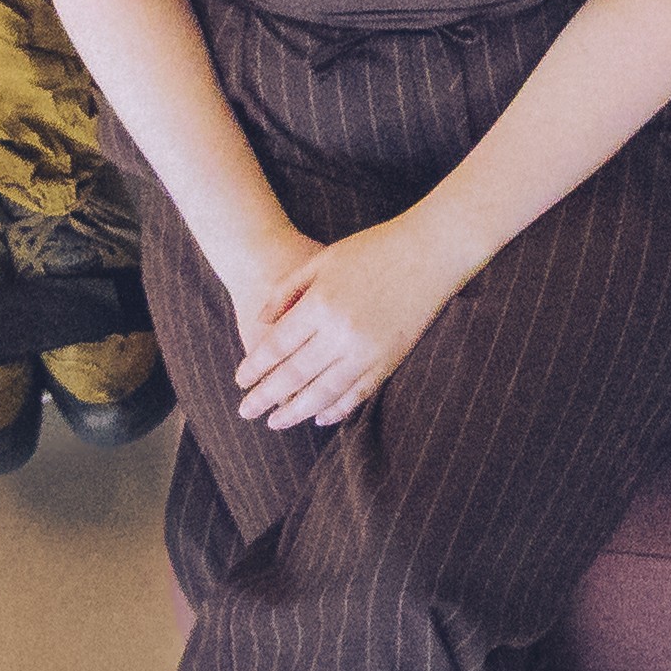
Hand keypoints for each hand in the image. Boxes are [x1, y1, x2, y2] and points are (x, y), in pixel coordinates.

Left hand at [229, 213, 475, 431]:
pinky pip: (358, 393)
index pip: (276, 347)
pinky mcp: (391, 359)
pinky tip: (320, 417)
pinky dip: (337, 409)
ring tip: (276, 422)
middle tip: (246, 412)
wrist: (431, 249)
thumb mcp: (321, 260)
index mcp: (320, 304)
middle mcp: (341, 332)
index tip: (239, 382)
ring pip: (323, 392)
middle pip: (293, 375)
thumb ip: (286, 291)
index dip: (254, 368)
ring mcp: (368, 349)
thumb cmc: (373, 248)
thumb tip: (260, 322)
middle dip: (265, 398)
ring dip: (296, 411)